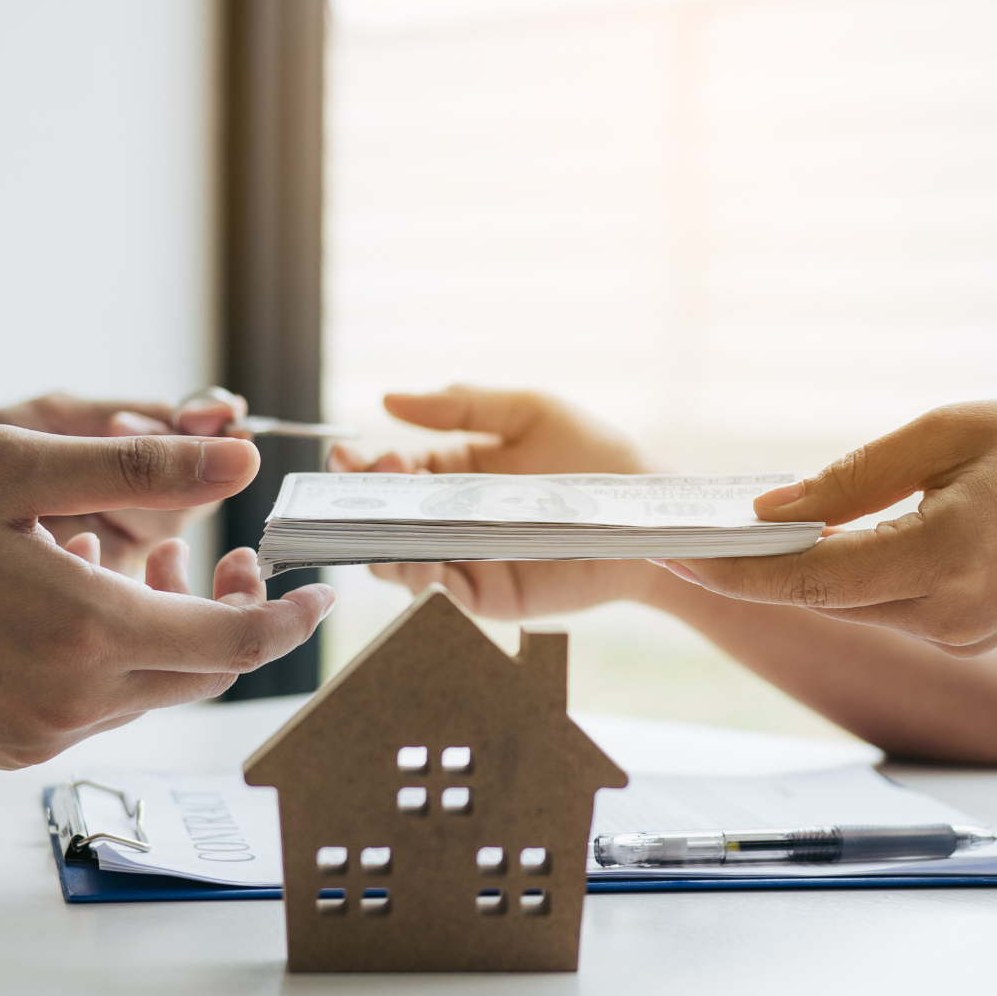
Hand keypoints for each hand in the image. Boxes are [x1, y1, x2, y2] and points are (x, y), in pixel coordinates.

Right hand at [0, 427, 333, 766]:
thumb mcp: (10, 467)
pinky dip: (111, 658)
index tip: (320, 591)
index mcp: (87, 631)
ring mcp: (40, 734)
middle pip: (205, 673)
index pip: (238, 643)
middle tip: (225, 554)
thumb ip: (137, 467)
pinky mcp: (10, 749)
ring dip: (165, 629)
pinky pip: (97, 707)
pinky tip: (67, 600)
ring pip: (152, 689)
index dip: (292, 617)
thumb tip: (239, 460)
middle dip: (235, 616)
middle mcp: (73, 700)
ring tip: (119, 558)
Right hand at [331, 386, 672, 616]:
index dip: (366, 466)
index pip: (393, 469)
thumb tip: (387, 398)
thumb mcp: (529, 411)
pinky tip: (418, 560)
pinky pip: (437, 594)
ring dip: (382, 544)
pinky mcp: (485, 597)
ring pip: (399, 559)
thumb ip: (461, 403)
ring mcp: (465, 560)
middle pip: (385, 517)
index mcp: (455, 471)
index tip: (351, 459)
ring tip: (386, 526)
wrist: (646, 516)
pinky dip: (418, 579)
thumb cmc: (596, 456)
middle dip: (363, 504)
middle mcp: (452, 517)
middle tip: (366, 488)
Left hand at [659, 400, 996, 654]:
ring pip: (846, 607)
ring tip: (713, 534)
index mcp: (948, 557)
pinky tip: (796, 545)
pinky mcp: (964, 637)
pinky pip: (881, 606)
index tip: (670, 549)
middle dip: (742, 571)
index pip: (812, 577)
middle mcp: (949, 615)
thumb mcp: (950, 431)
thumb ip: (854, 477)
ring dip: (786, 575)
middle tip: (668, 533)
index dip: (734, 568)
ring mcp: (959, 635)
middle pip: (818, 600)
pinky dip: (838, 577)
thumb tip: (767, 510)